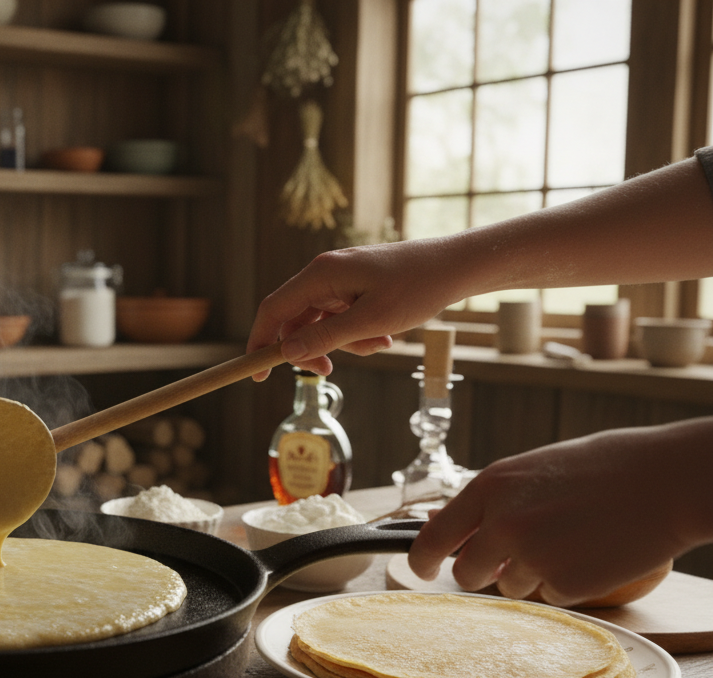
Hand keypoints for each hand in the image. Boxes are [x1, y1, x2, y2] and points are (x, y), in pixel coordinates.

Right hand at [245, 239, 467, 379]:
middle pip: (297, 320)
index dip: (260, 341)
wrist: (456, 266)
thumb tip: (286, 352)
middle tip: (330, 371)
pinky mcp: (356, 285)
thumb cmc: (417, 287)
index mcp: (321, 274)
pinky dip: (357, 333)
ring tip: (379, 344)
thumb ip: (326, 337)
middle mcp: (325, 273)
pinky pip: (342, 317)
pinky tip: (384, 336)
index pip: (274, 309)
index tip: (257, 373)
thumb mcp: (371, 321)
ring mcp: (341, 279)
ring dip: (344, 343)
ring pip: (322, 323)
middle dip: (313, 348)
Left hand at [407, 420, 712, 605]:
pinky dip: (567, 583)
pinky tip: (592, 553)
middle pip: (466, 573)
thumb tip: (450, 525)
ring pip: (510, 586)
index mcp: (489, 488)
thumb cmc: (604, 469)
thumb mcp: (534, 471)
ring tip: (572, 539)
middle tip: (513, 558)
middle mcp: (501, 523)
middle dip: (483, 572)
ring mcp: (531, 556)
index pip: (434, 537)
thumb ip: (494, 501)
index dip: (422, 559)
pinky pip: (550, 596)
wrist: (665, 480)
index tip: (422, 570)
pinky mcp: (564, 583)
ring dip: (532, 574)